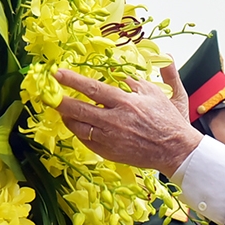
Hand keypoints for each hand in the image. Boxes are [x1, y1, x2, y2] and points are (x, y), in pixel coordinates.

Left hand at [54, 65, 201, 174]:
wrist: (175, 149)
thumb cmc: (168, 121)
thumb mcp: (155, 93)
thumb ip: (136, 80)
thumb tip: (121, 71)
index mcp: (125, 103)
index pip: (92, 89)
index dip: (72, 80)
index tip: (57, 73)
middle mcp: (114, 121)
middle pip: (78, 110)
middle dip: (59, 100)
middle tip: (48, 94)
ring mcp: (110, 139)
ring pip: (78, 127)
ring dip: (67, 117)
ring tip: (62, 109)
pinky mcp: (109, 152)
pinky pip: (87, 141)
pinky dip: (80, 132)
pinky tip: (79, 125)